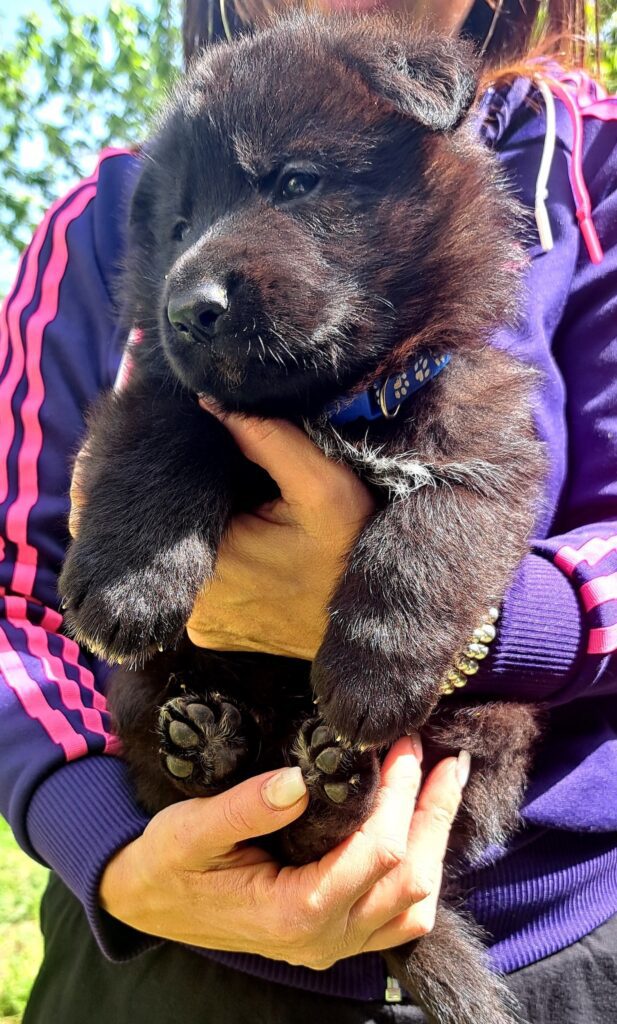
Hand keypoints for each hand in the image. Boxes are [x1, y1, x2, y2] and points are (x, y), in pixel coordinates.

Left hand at [69, 413, 373, 660]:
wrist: (381, 622)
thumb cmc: (353, 552)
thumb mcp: (324, 488)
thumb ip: (271, 441)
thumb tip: (209, 401)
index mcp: (210, 561)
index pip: (179, 499)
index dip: (195, 470)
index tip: (220, 453)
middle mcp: (191, 602)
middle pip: (180, 529)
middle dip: (201, 500)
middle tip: (240, 484)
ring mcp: (199, 622)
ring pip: (188, 556)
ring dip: (208, 531)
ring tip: (244, 515)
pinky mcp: (211, 632)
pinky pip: (200, 585)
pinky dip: (216, 563)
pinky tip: (245, 548)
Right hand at [99, 737, 467, 966]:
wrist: (151, 902)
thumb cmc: (169, 862)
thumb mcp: (192, 829)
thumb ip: (245, 807)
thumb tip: (299, 778)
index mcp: (294, 912)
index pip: (375, 853)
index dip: (399, 794)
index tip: (404, 742)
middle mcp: (323, 939)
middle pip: (409, 878)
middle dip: (432, 809)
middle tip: (441, 753)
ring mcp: (333, 946)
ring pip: (415, 905)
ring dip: (437, 841)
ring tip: (447, 782)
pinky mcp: (335, 939)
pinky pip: (399, 921)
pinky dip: (422, 874)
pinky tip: (425, 830)